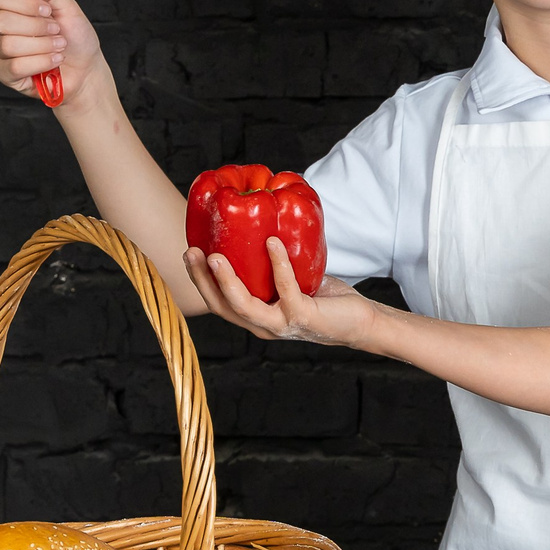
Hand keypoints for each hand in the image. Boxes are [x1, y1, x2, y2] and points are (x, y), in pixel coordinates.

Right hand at [0, 0, 103, 105]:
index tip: (48, 10)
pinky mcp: (4, 74)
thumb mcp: (69, 8)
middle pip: (2, 20)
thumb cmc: (75, 38)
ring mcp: (0, 52)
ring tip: (58, 47)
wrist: (85, 68)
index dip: (26, 3)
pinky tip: (54, 61)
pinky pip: (15, 66)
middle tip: (56, 31)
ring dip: (43, 46)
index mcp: (13, 8)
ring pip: (9, 45)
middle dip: (37, 27)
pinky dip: (41, 62)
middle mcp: (2, 28)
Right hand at [186, 237, 377, 347]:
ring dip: (227, 281)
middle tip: (191, 251)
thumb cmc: (324, 299)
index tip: (189, 251)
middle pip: (221, 306)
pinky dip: (278, 264)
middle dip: (202, 280)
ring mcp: (282, 324)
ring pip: (244, 306)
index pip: (218, 302)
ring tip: (216, 255)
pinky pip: (286, 288)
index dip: (199, 280)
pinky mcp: (303, 317)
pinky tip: (273, 242)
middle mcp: (263, 325)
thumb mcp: (291, 280)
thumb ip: (272, 265)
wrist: (360, 321)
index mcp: (256, 316)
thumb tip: (260, 224)